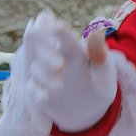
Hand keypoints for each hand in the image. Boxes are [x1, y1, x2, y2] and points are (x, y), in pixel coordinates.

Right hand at [24, 12, 117, 132]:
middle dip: (46, 52)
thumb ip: (99, 52)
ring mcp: (43, 72)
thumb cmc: (99, 82)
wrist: (92, 109)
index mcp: (70, 44)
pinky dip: (37, 92)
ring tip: (59, 86)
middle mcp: (52, 54)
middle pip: (34, 40)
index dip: (50, 28)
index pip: (53, 26)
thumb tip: (96, 31)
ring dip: (45, 75)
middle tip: (61, 66)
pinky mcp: (37, 90)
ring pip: (34, 66)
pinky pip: (31, 88)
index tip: (59, 42)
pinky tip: (46, 97)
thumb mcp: (104, 69)